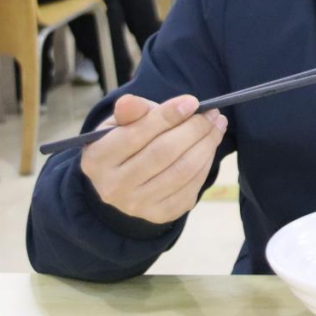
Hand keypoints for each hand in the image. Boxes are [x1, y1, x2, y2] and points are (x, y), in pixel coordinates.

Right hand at [80, 94, 227, 223]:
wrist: (125, 182)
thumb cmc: (126, 143)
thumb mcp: (121, 123)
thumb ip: (130, 111)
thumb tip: (129, 102)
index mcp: (97, 158)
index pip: (136, 134)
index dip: (167, 116)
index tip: (193, 102)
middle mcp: (113, 187)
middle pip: (163, 152)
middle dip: (194, 129)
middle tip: (212, 113)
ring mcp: (137, 205)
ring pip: (182, 171)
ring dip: (207, 144)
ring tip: (217, 125)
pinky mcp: (160, 214)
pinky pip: (191, 187)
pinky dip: (206, 164)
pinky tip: (209, 147)